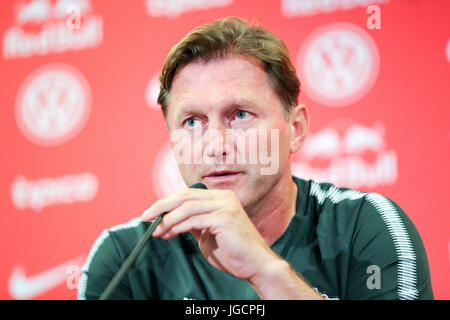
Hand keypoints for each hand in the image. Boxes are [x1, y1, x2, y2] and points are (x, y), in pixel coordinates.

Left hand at [141, 187, 279, 280]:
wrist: (255, 265)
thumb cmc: (233, 252)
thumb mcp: (208, 233)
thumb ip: (194, 223)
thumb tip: (170, 219)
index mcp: (221, 197)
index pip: (188, 194)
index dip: (167, 202)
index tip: (152, 213)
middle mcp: (224, 197)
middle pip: (185, 196)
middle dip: (162, 206)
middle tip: (146, 217)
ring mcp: (225, 206)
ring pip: (187, 207)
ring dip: (167, 220)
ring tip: (157, 231)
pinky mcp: (224, 218)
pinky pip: (193, 220)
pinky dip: (177, 227)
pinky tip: (169, 234)